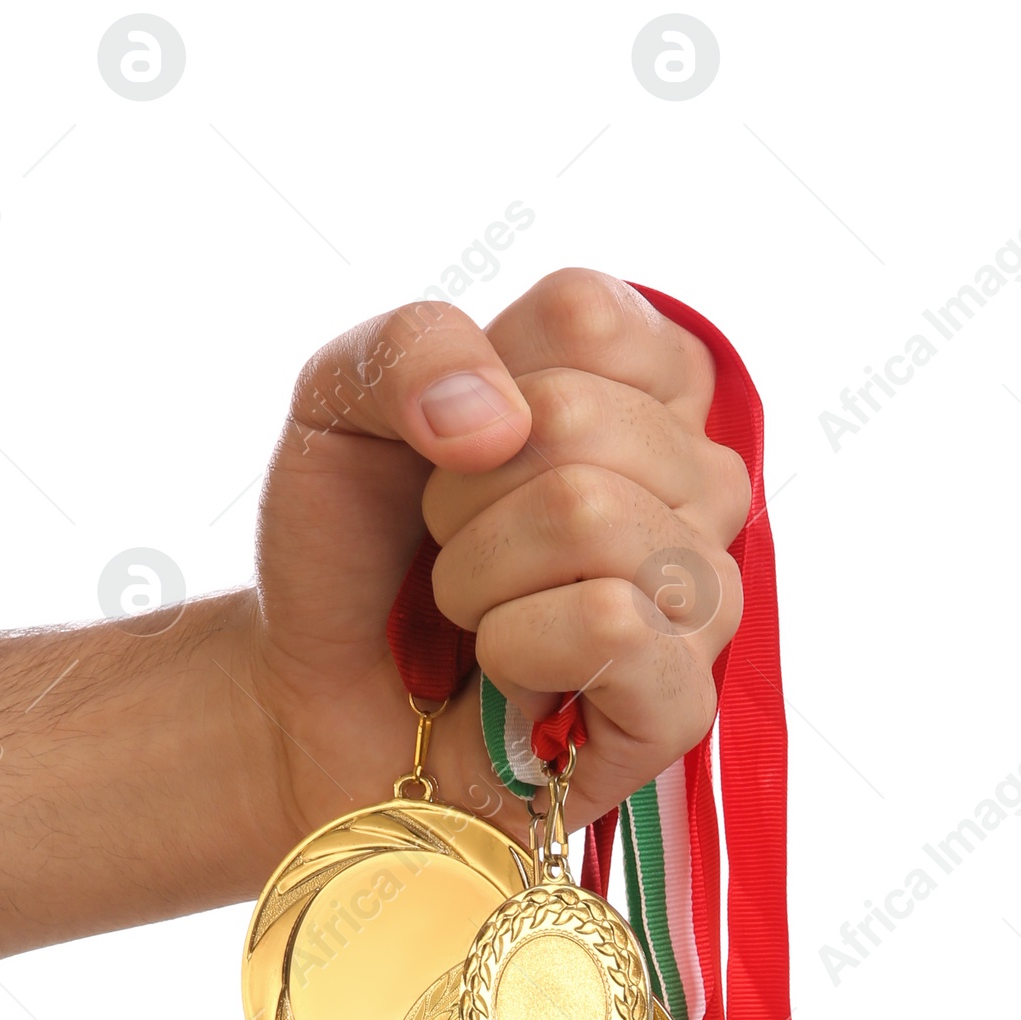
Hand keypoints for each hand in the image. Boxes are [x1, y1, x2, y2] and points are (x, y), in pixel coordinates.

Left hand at [241, 266, 749, 851]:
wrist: (316, 702)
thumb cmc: (357, 555)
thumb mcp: (344, 406)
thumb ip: (410, 348)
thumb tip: (498, 420)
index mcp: (649, 388)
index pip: (585, 316)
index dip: (481, 384)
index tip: (456, 455)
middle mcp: (699, 483)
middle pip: (576, 417)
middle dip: (461, 497)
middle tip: (449, 555)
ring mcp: (703, 595)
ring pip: (591, 518)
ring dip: (475, 578)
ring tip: (474, 619)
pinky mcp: (681, 701)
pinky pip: (611, 628)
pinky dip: (516, 651)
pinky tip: (509, 682)